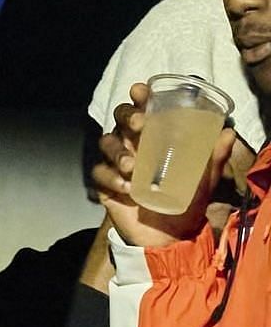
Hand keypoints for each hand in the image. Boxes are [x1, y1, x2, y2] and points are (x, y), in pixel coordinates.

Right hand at [90, 82, 234, 247]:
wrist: (169, 236)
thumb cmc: (185, 202)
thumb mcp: (204, 179)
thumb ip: (213, 158)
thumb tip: (227, 132)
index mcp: (154, 139)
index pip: (143, 110)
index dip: (139, 98)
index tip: (140, 90)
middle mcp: (133, 145)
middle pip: (119, 119)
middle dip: (127, 117)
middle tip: (141, 126)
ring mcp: (116, 164)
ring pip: (106, 143)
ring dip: (118, 151)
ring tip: (133, 166)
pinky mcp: (106, 185)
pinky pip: (100, 173)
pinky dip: (111, 178)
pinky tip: (127, 188)